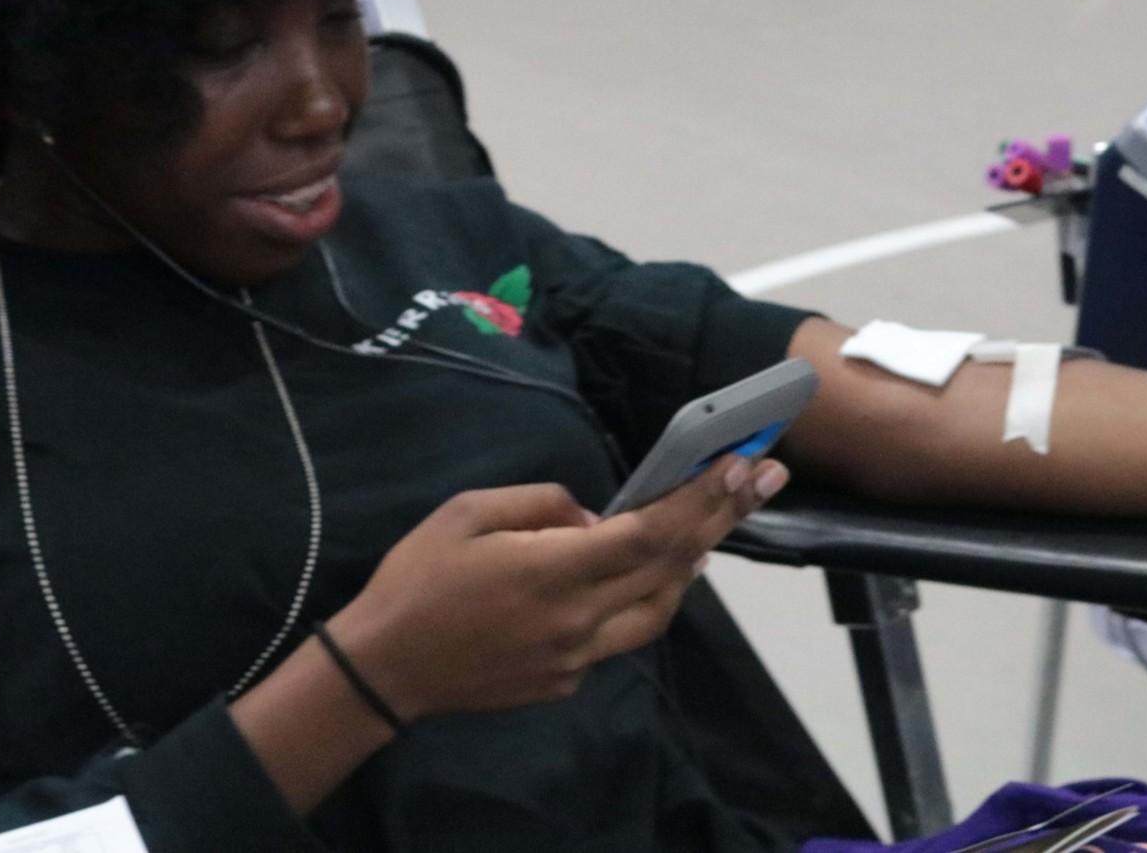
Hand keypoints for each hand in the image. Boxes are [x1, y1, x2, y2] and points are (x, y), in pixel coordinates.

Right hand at [328, 456, 787, 720]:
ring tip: (711, 526)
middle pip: (670, 568)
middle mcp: (579, 620)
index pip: (649, 533)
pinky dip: (639, 601)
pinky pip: (617, 637)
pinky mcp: (565, 682)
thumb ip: (542, 505)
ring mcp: (576, 659)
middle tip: (763, 478)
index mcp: (554, 572)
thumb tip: (596, 516)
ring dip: (689, 566)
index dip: (700, 498)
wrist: (383, 669)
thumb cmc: (417, 579)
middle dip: (721, 517)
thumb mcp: (468, 513)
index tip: (739, 464)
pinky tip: (640, 576)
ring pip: (656, 612)